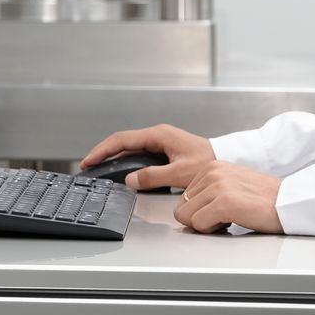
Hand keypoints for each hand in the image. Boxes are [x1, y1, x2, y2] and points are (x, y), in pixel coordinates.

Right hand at [80, 123, 215, 191]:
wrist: (226, 159)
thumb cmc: (209, 162)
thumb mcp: (181, 173)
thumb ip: (154, 177)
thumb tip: (130, 180)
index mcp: (158, 135)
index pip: (122, 140)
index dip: (102, 151)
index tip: (88, 161)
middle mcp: (157, 135)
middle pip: (122, 142)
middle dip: (103, 153)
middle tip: (87, 166)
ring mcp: (160, 142)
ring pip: (129, 148)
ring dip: (113, 157)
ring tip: (98, 169)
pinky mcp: (164, 150)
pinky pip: (138, 154)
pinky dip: (125, 161)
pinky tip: (119, 170)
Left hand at [173, 160, 282, 233]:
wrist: (289, 202)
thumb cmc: (264, 199)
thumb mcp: (231, 184)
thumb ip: (208, 191)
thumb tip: (185, 210)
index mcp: (212, 167)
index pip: (183, 198)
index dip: (200, 211)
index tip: (220, 210)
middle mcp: (212, 172)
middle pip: (182, 208)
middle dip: (200, 219)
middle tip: (224, 217)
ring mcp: (218, 186)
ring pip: (187, 218)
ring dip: (207, 225)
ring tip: (230, 218)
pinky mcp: (225, 202)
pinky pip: (199, 225)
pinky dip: (213, 230)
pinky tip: (232, 221)